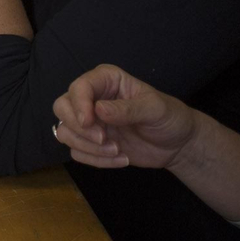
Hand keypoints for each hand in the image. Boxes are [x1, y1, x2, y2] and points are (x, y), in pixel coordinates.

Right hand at [51, 64, 199, 169]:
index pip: (79, 87)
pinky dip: (96, 160)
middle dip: (79, 128)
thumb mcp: (154, 109)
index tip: (90, 122)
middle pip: (62, 107)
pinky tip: (121, 158)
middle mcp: (91, 98)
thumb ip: (128, 109)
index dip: (79, 104)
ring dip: (88, 147)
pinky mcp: (90, 142)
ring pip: (65, 132)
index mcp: (106, 81)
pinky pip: (77, 152)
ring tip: (117, 151)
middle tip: (104, 139)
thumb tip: (99, 111)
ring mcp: (89, 121)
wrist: (177, 144)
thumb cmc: (169, 118)